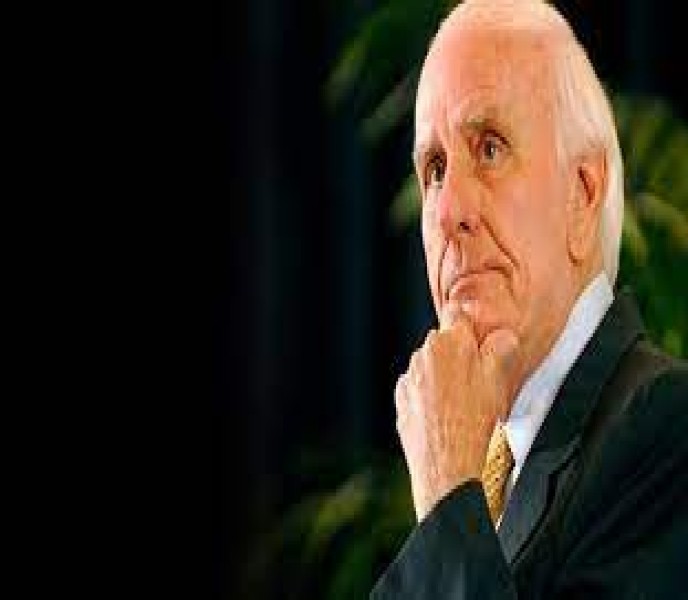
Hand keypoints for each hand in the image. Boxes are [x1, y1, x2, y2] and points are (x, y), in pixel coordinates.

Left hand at [395, 310, 518, 521]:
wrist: (446, 464)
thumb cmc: (475, 420)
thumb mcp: (499, 380)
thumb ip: (501, 348)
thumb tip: (501, 335)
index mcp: (449, 342)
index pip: (458, 315)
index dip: (470, 326)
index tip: (478, 339)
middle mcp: (423, 354)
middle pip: (443, 344)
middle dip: (457, 355)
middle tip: (476, 381)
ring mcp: (409, 378)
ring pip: (429, 367)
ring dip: (441, 377)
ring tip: (460, 404)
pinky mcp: (401, 400)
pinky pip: (417, 390)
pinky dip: (427, 397)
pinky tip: (443, 416)